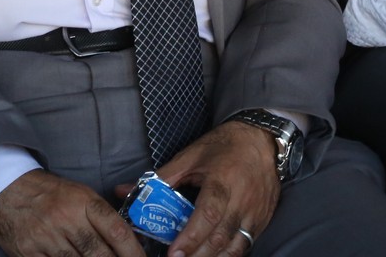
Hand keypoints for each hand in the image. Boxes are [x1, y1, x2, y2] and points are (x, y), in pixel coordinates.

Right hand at [0, 169, 143, 256]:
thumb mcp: (78, 194)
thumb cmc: (47, 193)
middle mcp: (65, 218)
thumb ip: (100, 217)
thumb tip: (126, 244)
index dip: (134, 252)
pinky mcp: (29, 253)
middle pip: (100, 254)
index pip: (116, 230)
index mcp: (82, 201)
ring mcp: (46, 237)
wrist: (5, 188)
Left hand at [142, 122, 278, 256]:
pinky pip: (245, 245)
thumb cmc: (223, 146)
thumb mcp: (190, 157)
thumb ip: (160, 178)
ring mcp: (255, 213)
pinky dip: (228, 255)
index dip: (190, 237)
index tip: (174, 253)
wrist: (262, 140)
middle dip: (197, 255)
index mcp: (221, 181)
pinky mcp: (262, 221)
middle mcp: (241, 201)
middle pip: (220, 237)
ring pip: (235, 247)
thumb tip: (124, 191)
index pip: (207, 215)